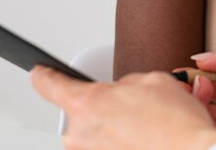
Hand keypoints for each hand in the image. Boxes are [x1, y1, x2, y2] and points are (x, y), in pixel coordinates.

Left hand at [31, 66, 215, 149]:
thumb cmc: (174, 126)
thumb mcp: (153, 81)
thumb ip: (128, 83)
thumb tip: (124, 93)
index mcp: (87, 104)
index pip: (51, 85)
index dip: (45, 76)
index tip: (40, 73)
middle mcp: (81, 135)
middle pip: (82, 113)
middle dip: (106, 107)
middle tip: (135, 107)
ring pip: (98, 134)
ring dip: (118, 129)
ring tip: (149, 127)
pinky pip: (109, 148)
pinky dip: (125, 143)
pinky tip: (147, 140)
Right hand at [190, 36, 215, 130]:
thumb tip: (205, 57)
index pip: (214, 73)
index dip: (198, 74)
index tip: (184, 75)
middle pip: (206, 95)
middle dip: (192, 91)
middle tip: (186, 91)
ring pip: (207, 115)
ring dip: (196, 108)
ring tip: (192, 103)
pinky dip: (205, 127)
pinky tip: (202, 120)